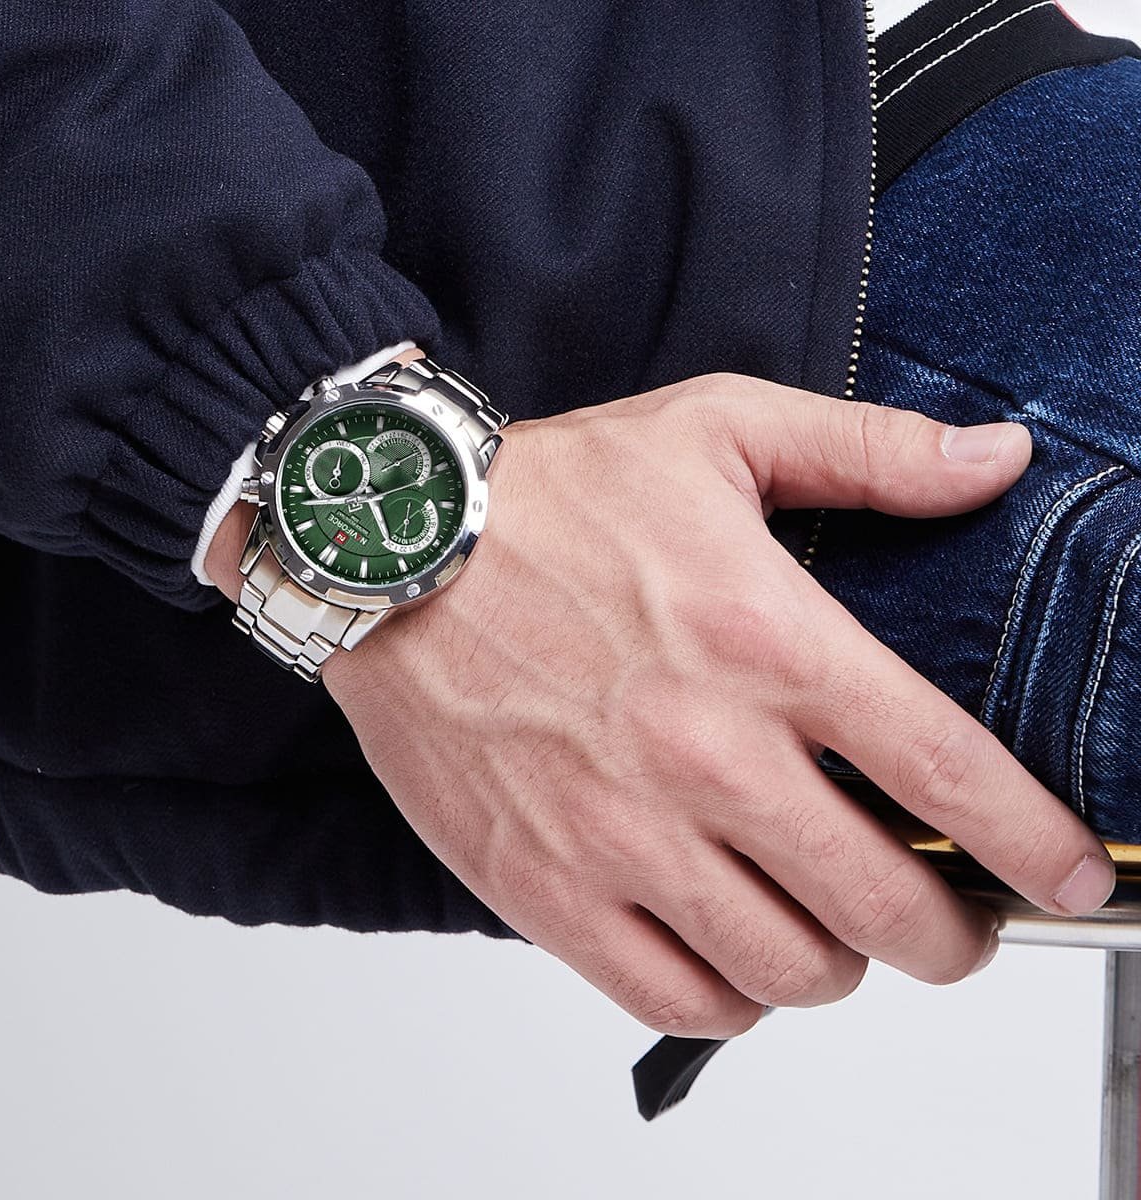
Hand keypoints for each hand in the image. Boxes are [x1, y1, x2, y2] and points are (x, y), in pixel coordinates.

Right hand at [210, 372, 1114, 1038]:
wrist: (392, 551)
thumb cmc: (548, 497)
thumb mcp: (717, 430)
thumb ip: (870, 452)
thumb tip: (995, 459)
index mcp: (766, 641)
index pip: (947, 773)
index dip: (1034, 843)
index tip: (1071, 876)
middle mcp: (705, 753)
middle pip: (884, 907)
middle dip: (950, 935)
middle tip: (950, 921)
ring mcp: (620, 833)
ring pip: (786, 971)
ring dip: (835, 965)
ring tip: (829, 927)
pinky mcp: (544, 885)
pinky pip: (671, 996)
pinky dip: (729, 997)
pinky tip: (731, 955)